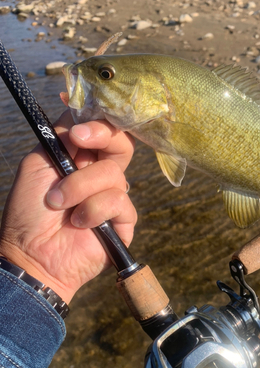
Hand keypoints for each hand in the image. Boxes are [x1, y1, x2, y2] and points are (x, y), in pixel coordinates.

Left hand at [0, 111, 136, 303]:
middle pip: (122, 144)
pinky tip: (79, 224)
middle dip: (103, 136)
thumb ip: (61, 137)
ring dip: (80, 188)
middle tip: (80, 142)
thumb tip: (81, 114)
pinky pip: (119, 201)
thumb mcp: (38, 163)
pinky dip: (93, 211)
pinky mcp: (123, 222)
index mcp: (80, 160)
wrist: (32, 254)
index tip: (78, 127)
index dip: (98, 121)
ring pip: (113, 174)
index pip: (102, 131)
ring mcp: (113, 198)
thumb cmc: (29, 211)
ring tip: (61, 206)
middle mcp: (99, 176)